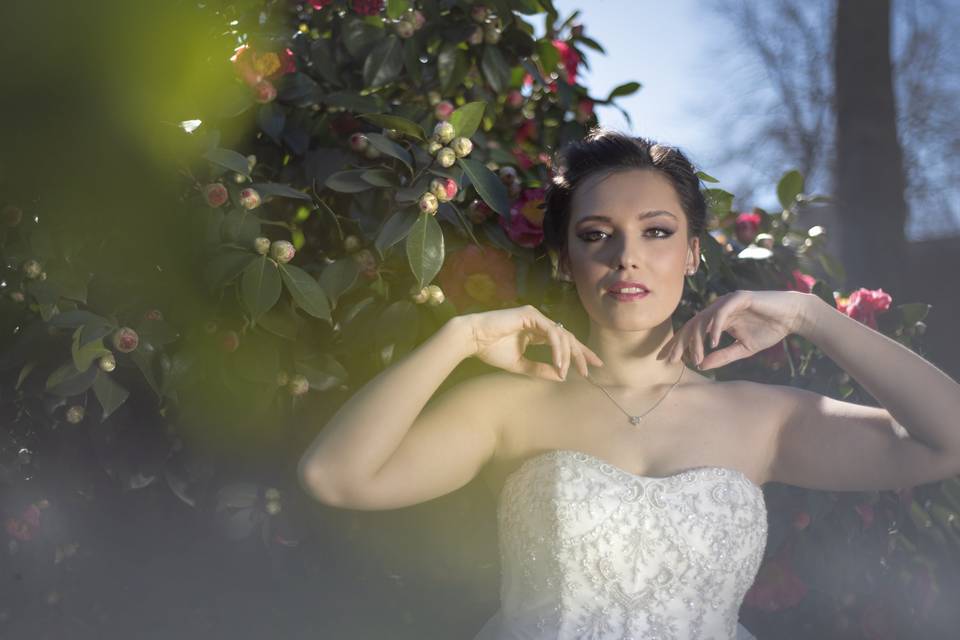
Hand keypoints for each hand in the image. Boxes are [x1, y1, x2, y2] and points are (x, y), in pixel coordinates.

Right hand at [463, 305, 604, 380]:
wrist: (473, 339)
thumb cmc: (491, 350)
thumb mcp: (520, 365)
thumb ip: (540, 369)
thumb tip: (561, 377)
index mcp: (537, 332)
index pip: (563, 342)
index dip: (578, 353)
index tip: (591, 367)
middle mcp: (539, 322)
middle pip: (568, 337)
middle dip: (581, 353)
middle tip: (589, 369)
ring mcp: (536, 316)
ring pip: (562, 335)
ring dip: (567, 355)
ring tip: (566, 371)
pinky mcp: (531, 315)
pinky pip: (551, 332)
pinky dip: (557, 348)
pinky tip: (559, 362)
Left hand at [656, 290, 811, 369]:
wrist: (792, 317)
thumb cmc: (769, 330)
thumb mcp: (742, 349)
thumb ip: (722, 356)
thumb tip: (701, 366)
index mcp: (717, 319)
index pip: (693, 331)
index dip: (680, 344)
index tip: (669, 360)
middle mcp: (718, 308)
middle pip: (692, 325)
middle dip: (681, 343)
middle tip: (672, 359)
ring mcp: (727, 301)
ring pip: (704, 320)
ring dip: (698, 340)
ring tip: (696, 357)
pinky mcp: (738, 298)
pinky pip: (721, 313)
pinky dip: (715, 327)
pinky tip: (712, 342)